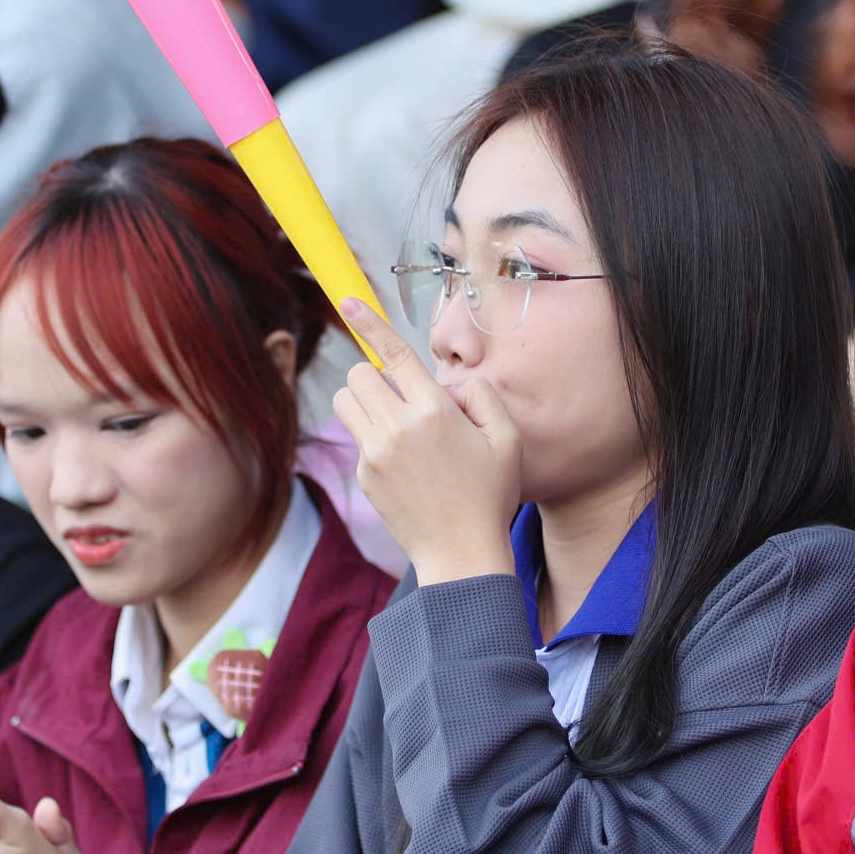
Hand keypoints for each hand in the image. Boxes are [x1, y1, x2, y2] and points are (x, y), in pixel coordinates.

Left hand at [330, 298, 521, 585]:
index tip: (347, 300)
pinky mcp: (365, 473)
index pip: (394, 353)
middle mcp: (398, 427)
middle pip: (360, 373)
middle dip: (377, 375)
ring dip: (365, 399)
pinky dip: (372, 434)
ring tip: (395, 420)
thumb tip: (454, 386)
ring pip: (347, 400)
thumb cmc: (490, 496)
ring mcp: (376, 452)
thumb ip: (483, 398)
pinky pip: (356, 435)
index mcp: (435, 411)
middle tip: (404, 397)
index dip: (369, 320)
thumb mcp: (508, 440)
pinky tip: (403, 460)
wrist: (461, 554)